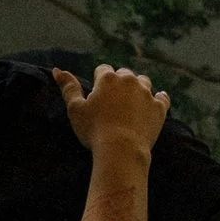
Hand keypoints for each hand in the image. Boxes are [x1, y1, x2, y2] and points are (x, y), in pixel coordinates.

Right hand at [54, 62, 169, 154]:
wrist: (121, 150)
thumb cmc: (94, 130)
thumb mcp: (75, 109)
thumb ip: (68, 88)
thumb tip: (57, 70)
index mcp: (107, 78)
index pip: (102, 70)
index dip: (98, 82)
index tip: (97, 96)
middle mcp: (129, 80)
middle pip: (124, 74)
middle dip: (119, 84)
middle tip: (113, 103)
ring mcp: (147, 93)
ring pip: (144, 82)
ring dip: (138, 89)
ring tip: (131, 104)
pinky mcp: (159, 107)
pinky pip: (162, 98)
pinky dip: (158, 99)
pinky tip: (155, 103)